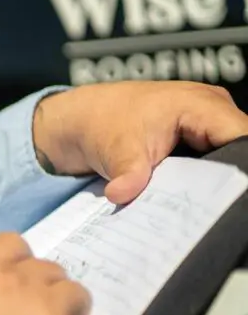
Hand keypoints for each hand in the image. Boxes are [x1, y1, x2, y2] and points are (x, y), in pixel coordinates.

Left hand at [33, 82, 247, 203]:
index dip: (240, 170)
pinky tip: (193, 201)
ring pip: (229, 161)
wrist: (82, 119)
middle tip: (212, 210)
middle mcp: (214, 112)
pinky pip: (214, 164)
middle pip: (240, 152)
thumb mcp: (115, 150)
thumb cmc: (100, 122)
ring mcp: (209, 126)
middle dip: (229, 182)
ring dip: (217, 184)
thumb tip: (122, 195)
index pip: (243, 139)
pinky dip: (204, 182)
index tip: (229, 196)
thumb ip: (127, 173)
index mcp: (202, 105)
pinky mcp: (200, 141)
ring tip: (203, 209)